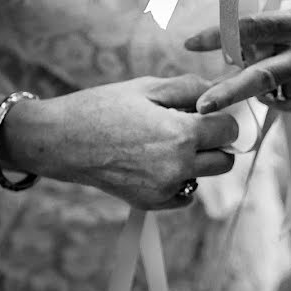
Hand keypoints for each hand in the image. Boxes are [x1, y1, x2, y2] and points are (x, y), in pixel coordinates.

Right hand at [5, 75, 239, 209]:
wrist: (60, 139)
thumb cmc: (104, 107)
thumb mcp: (149, 87)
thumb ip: (191, 89)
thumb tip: (220, 91)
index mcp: (181, 134)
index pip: (230, 129)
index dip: (221, 117)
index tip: (207, 113)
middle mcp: (178, 166)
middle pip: (226, 160)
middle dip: (216, 143)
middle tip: (193, 129)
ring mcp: (165, 188)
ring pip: (207, 177)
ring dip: (200, 161)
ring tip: (171, 144)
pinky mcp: (151, 203)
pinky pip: (186, 195)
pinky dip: (181, 181)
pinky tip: (158, 162)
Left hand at [184, 8, 290, 113]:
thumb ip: (261, 35)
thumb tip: (225, 54)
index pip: (252, 27)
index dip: (221, 35)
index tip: (190, 44)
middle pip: (261, 75)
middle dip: (229, 92)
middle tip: (201, 107)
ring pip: (265, 91)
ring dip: (254, 85)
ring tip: (277, 69)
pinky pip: (277, 102)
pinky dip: (275, 94)